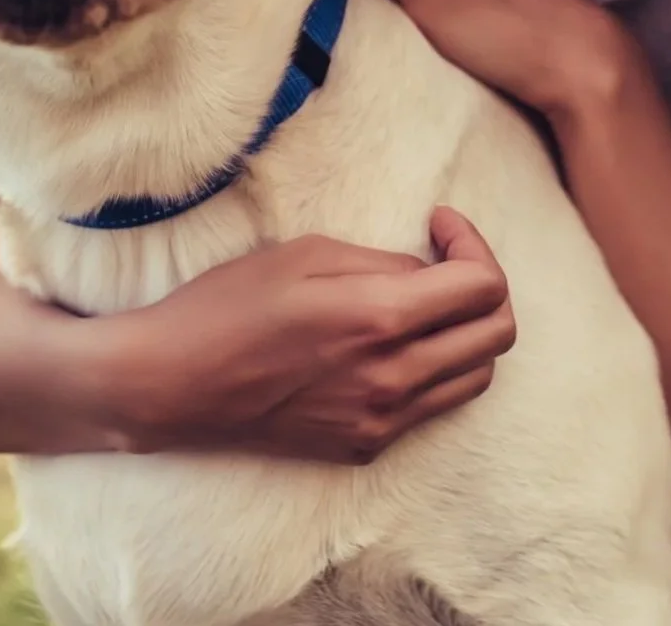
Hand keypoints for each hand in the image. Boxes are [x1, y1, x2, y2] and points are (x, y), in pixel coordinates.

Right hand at [124, 207, 514, 464]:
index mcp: (381, 320)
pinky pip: (433, 406)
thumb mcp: (305, 254)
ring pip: (476, 376)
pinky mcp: (366, 445)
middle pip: (497, 335)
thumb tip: (427, 272)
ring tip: (426, 303)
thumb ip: (383, 261)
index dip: (473, 243)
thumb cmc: (228, 306)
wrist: (172, 385)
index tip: (438, 224)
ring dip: (467, 332)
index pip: (484, 287)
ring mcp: (383, 420)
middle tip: (445, 260)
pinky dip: (435, 368)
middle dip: (485, 286)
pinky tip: (392, 343)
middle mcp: (394, 378)